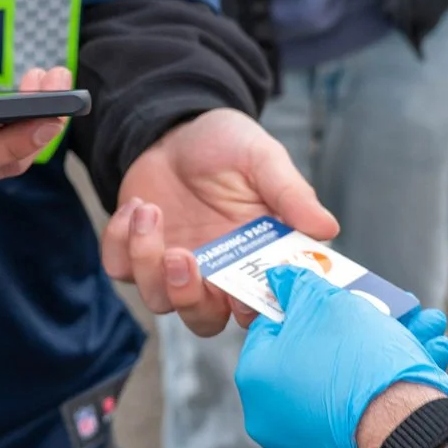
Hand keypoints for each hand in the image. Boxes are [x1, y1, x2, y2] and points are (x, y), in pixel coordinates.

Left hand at [103, 109, 337, 336]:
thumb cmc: (228, 145)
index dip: (251, 309)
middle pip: (203, 320)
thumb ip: (291, 194)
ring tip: (149, 211)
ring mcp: (172, 267)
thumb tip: (328, 228)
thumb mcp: (264, 159)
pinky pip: (119, 269)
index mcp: (253, 259)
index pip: (258, 306)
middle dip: (189, 297)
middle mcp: (214, 273)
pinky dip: (121, 242)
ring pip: (157, 300)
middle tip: (183, 256)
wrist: (177, 127)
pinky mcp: (135, 253)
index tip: (241, 289)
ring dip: (148, 260)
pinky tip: (137, 205)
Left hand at [236, 266, 447, 447]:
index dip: (307, 304)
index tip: (337, 294)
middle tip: (394, 308)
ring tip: (427, 327)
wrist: (406, 435)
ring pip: (351, 383)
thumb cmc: (359, 364)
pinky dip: (395, 386)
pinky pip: (366, 415)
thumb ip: (299, 286)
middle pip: (321, 355)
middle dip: (364, 326)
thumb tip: (279, 277)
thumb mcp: (327, 303)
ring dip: (391, 349)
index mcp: (257, 378)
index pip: (273, 328)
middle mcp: (274, 419)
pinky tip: (431, 357)